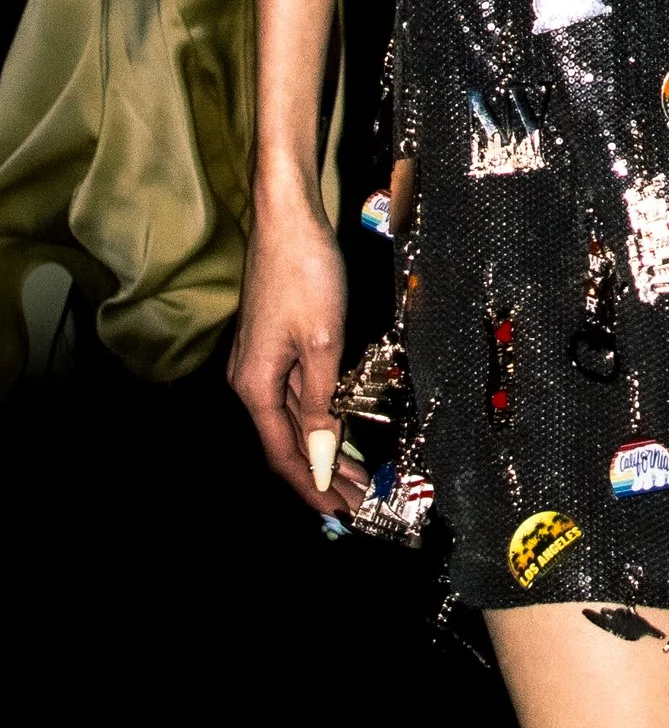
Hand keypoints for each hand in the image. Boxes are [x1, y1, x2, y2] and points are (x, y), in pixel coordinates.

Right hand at [231, 190, 351, 515]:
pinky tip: (341, 424)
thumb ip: (321, 403)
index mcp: (255, 386)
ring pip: (294, 418)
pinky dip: (320, 415)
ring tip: (357, 473)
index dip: (312, 485)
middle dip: (323, 472)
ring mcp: (262, 361)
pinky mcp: (275, 343)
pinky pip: (297, 393)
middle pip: (288, 441)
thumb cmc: (304, 272)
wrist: (288, 217)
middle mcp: (251, 379)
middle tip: (359, 498)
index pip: (284, 453)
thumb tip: (321, 456)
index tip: (339, 511)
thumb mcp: (322, 343)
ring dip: (324, 446)